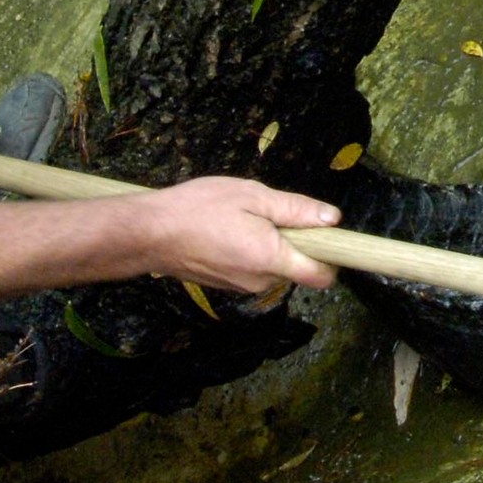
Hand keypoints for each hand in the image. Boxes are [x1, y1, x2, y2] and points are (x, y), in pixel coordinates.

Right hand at [145, 176, 342, 308]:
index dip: (333, 258)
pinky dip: (248, 252)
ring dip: (268, 245)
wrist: (149, 232)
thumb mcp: (252, 196)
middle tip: (268, 214)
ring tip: (240, 219)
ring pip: (273, 267)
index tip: (330, 238)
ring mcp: (241, 286)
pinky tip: (226, 231)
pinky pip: (251, 269)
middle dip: (294, 243)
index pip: (321, 276)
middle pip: (297, 267)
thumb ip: (295, 209)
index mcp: (271, 258)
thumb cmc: (198, 208)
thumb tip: (332, 218)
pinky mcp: (225, 285)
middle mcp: (260, 280)